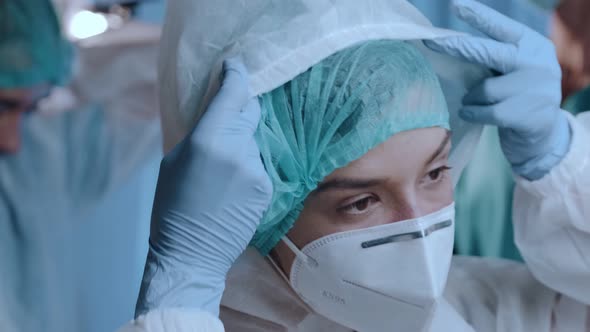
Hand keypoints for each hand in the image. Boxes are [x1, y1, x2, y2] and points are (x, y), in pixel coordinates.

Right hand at [135, 59, 271, 316]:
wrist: (192, 253)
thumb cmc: (171, 207)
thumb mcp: (173, 160)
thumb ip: (199, 132)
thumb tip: (216, 112)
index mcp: (209, 139)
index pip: (233, 93)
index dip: (236, 74)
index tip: (235, 66)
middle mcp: (239, 150)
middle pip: (250, 112)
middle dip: (241, 108)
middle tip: (230, 112)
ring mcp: (257, 170)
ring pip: (254, 141)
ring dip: (242, 143)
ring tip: (223, 166)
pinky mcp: (268, 187)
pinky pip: (260, 164)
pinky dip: (249, 166)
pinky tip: (232, 184)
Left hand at [426, 0, 570, 179]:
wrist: (543, 135)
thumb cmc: (517, 97)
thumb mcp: (513, 70)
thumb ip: (494, 58)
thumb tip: (452, 46)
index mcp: (533, 46)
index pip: (503, 27)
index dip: (479, 16)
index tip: (457, 5)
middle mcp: (537, 63)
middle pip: (487, 52)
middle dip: (456, 48)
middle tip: (432, 42)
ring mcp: (536, 89)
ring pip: (483, 89)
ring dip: (471, 97)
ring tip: (474, 102)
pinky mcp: (527, 115)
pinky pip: (485, 112)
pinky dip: (472, 113)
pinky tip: (471, 113)